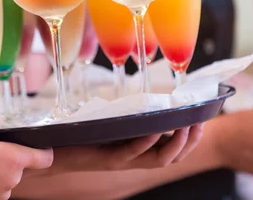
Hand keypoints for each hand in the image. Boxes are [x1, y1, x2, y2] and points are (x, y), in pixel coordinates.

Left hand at [33, 124, 203, 174]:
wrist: (52, 151)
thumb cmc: (80, 134)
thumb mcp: (109, 121)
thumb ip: (127, 112)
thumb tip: (144, 92)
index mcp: (137, 150)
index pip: (172, 148)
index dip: (190, 137)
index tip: (201, 118)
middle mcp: (133, 158)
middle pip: (172, 157)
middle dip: (190, 141)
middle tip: (200, 121)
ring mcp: (122, 160)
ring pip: (158, 159)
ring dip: (175, 144)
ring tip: (185, 126)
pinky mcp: (107, 159)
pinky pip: (131, 153)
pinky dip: (145, 142)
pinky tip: (154, 128)